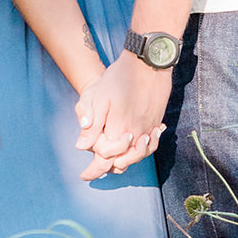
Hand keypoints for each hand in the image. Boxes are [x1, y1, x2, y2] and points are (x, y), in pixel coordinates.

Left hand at [74, 54, 171, 181]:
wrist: (149, 61)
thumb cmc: (120, 77)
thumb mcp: (100, 98)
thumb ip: (92, 124)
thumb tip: (80, 146)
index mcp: (118, 130)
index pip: (104, 160)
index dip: (93, 171)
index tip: (83, 176)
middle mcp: (135, 134)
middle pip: (122, 162)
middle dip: (108, 168)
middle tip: (96, 171)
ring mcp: (149, 128)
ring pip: (138, 155)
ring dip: (126, 160)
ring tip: (116, 161)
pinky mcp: (157, 121)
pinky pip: (150, 144)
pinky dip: (142, 149)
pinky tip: (137, 145)